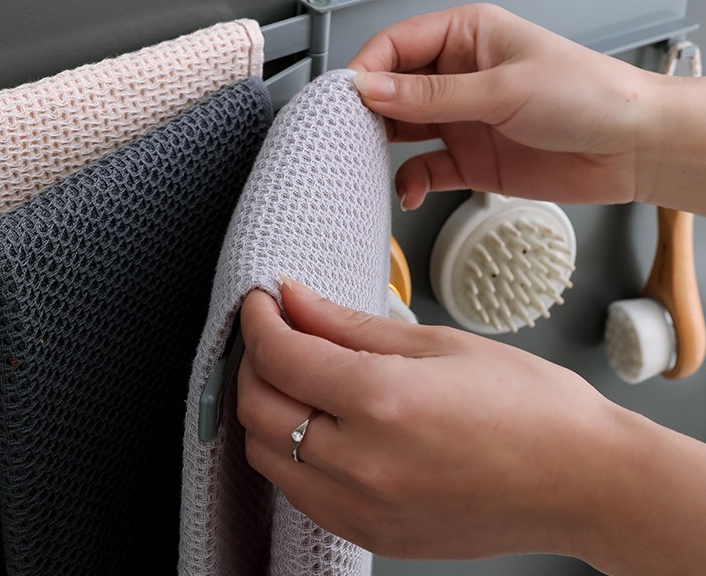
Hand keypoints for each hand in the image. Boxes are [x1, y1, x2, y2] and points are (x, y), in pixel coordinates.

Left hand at [237, 278, 623, 565]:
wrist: (583, 480)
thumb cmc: (529, 406)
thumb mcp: (436, 342)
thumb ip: (348, 323)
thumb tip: (295, 300)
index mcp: (383, 403)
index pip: (280, 356)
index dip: (258, 320)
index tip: (261, 301)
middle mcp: (363, 465)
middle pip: (257, 409)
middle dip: (252, 360)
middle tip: (274, 329)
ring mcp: (365, 509)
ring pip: (267, 456)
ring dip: (264, 407)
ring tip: (292, 372)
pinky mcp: (373, 535)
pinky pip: (298, 492)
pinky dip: (289, 450)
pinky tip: (315, 421)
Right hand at [347, 3, 663, 208]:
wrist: (633, 148)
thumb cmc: (590, 95)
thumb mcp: (504, 88)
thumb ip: (433, 96)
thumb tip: (375, 89)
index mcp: (466, 36)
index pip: (398, 44)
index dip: (368, 68)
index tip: (348, 95)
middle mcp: (458, 75)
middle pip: (393, 87)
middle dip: (368, 109)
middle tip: (347, 130)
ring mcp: (462, 118)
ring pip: (403, 128)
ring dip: (383, 145)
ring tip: (365, 159)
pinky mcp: (470, 158)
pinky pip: (425, 167)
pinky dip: (411, 180)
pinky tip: (409, 188)